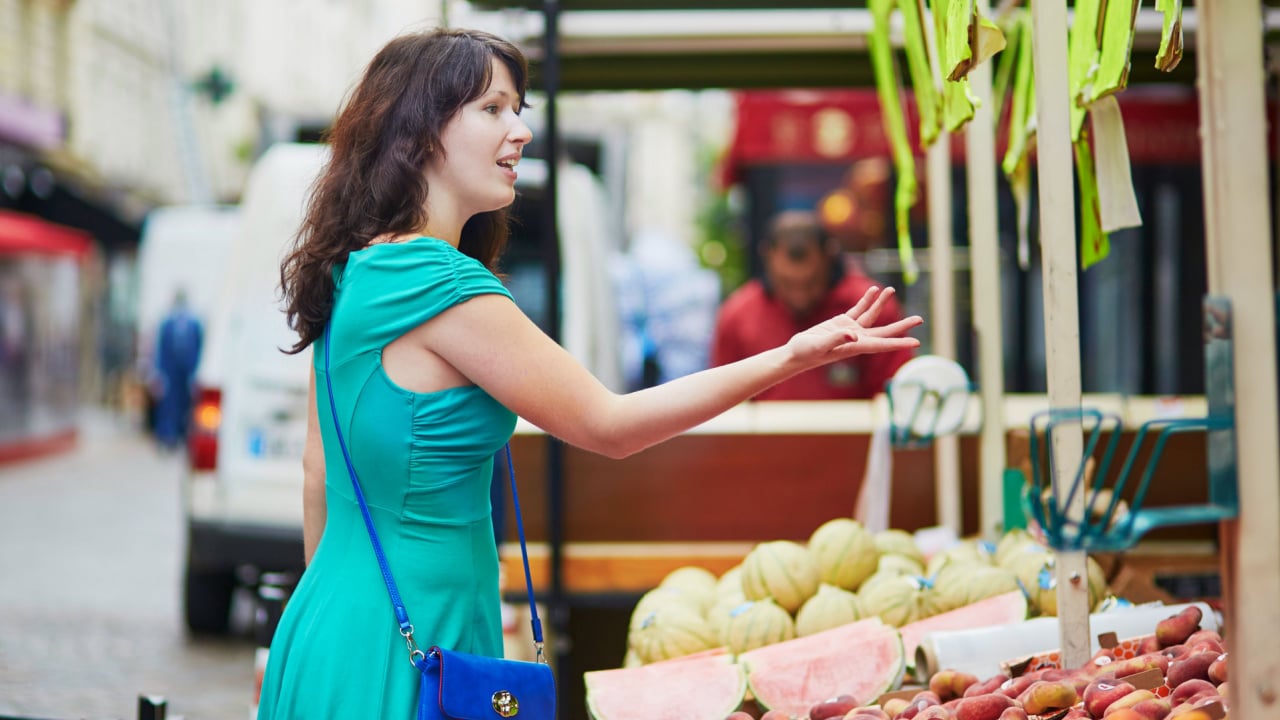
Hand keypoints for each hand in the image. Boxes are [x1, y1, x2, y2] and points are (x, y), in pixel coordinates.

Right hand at [784, 286, 922, 369]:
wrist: (795, 354)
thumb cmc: (805, 353)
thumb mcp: (819, 346)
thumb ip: (837, 339)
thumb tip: (853, 335)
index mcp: (855, 346)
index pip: (882, 344)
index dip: (899, 342)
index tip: (916, 342)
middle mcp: (857, 339)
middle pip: (884, 331)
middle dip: (902, 325)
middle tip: (920, 319)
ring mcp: (850, 330)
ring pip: (872, 316)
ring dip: (882, 304)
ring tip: (891, 290)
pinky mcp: (841, 323)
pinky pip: (858, 310)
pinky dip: (866, 300)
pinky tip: (873, 291)